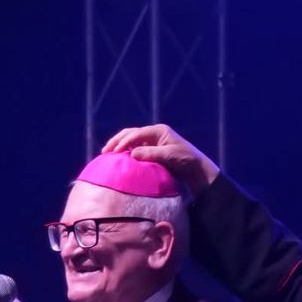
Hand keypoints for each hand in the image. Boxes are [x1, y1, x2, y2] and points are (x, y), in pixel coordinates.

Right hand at [101, 124, 220, 193]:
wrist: (196, 170)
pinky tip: (118, 159)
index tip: (115, 152)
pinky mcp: (151, 151)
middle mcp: (154, 134)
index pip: (136, 134)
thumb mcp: (170, 156)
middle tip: (105, 151)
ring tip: (107, 154)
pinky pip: (135, 149)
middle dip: (117, 141)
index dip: (124, 142)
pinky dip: (125, 152)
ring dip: (119, 146)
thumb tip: (132, 153)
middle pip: (130, 134)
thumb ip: (152, 154)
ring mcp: (152, 142)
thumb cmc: (186, 161)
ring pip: (131, 140)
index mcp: (159, 131)